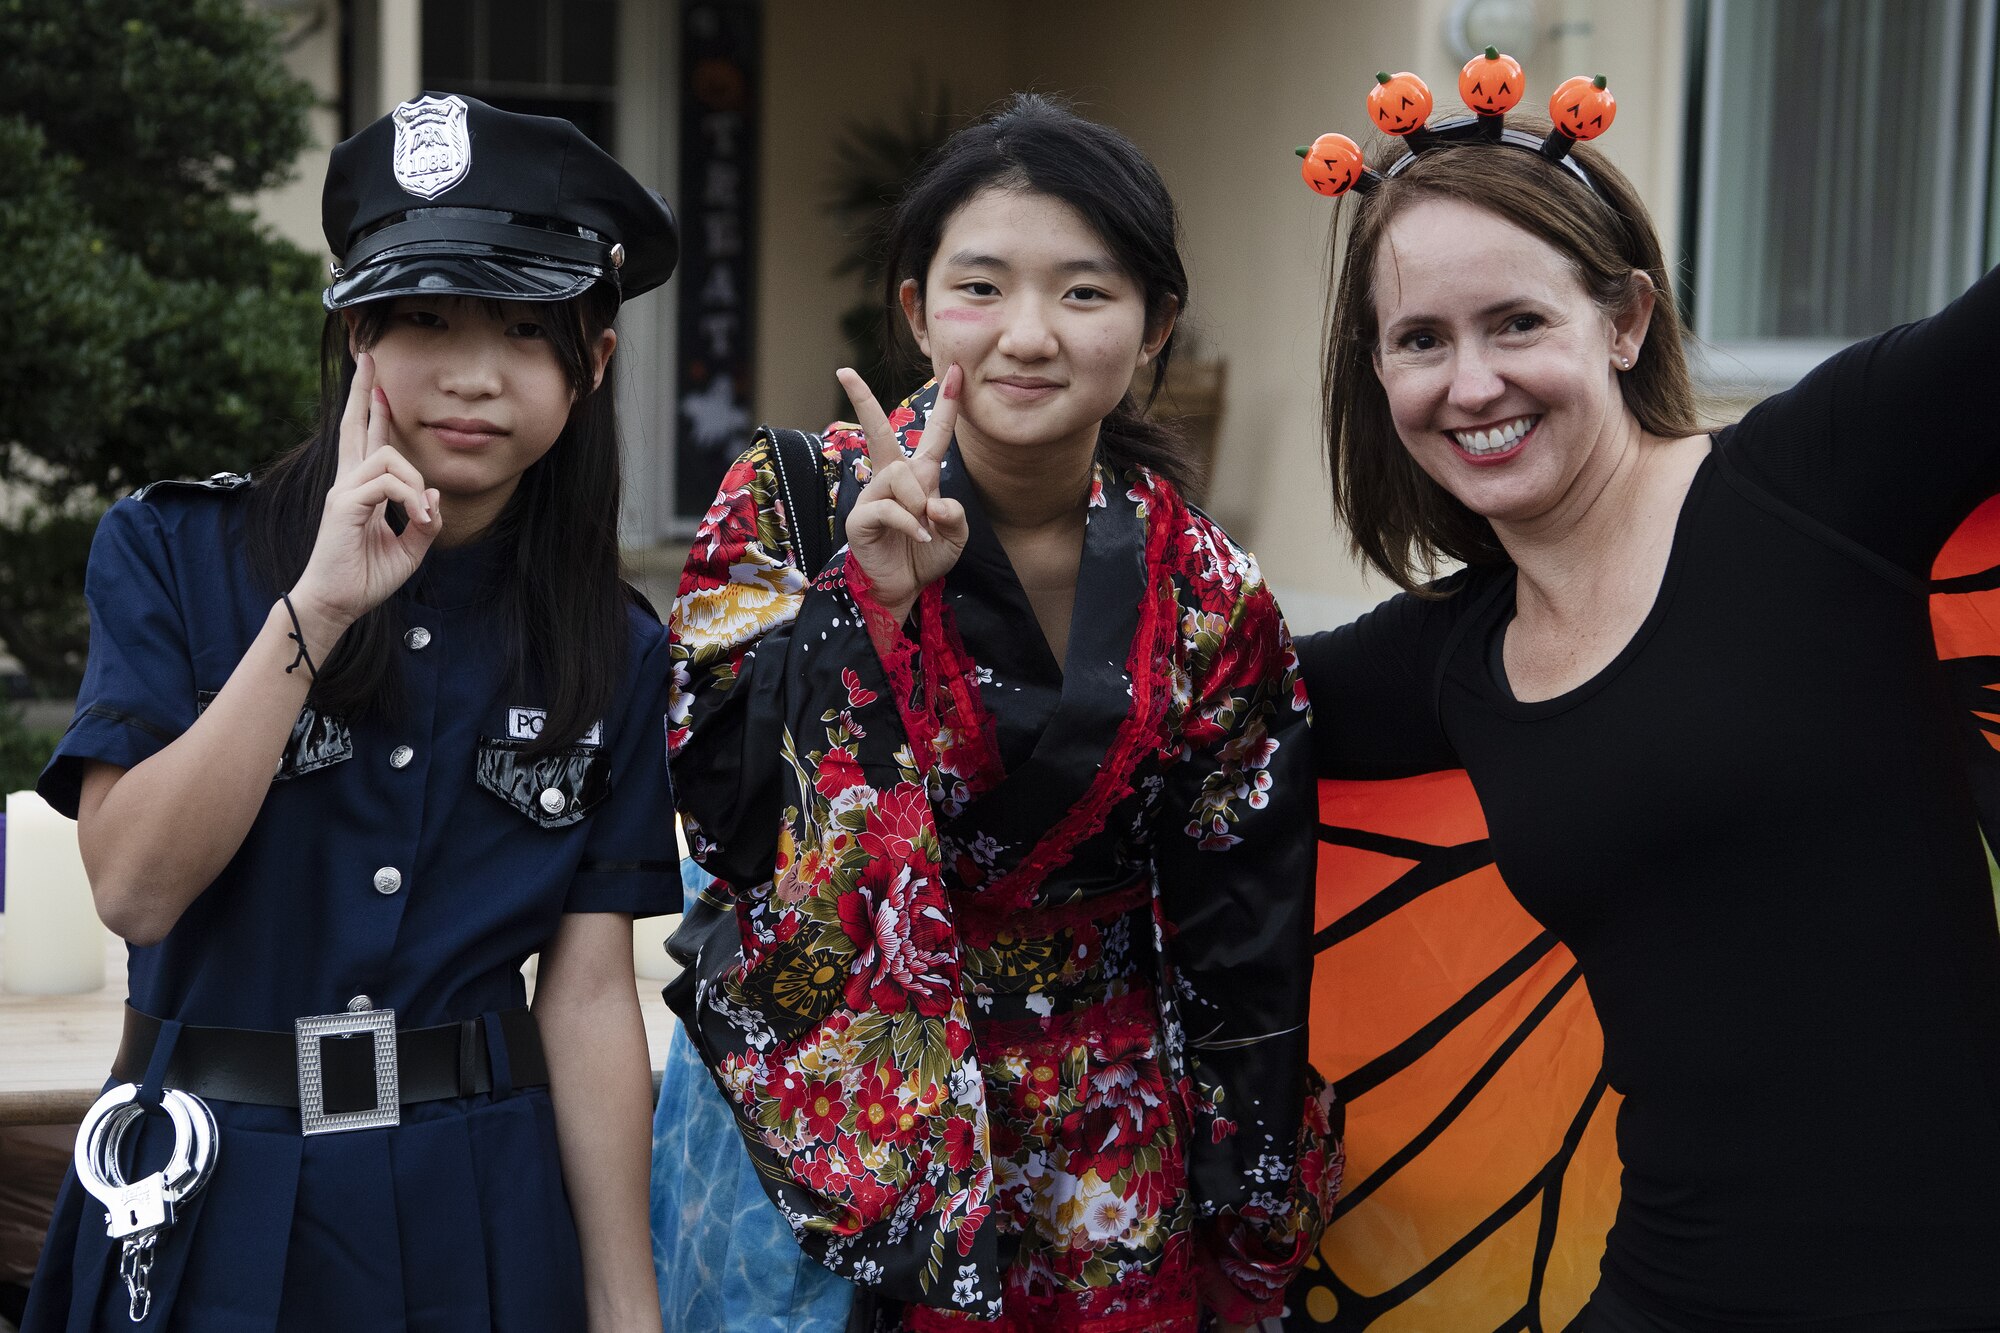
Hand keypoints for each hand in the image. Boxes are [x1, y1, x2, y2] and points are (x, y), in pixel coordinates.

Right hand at [288, 351, 443, 646]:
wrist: (339, 602)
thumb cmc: (367, 577)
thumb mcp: (410, 547)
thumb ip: (424, 518)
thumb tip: (433, 492)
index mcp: (361, 488)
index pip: (366, 439)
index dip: (372, 409)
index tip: (378, 381)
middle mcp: (348, 482)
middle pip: (353, 424)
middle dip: (364, 389)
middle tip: (369, 356)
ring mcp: (343, 489)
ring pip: (388, 456)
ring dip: (415, 484)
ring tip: (420, 518)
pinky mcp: (344, 503)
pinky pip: (388, 483)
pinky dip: (410, 500)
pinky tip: (416, 522)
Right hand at [838, 365, 969, 621]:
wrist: (904, 588)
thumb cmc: (927, 555)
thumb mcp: (955, 535)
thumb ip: (954, 514)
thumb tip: (934, 503)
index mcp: (920, 476)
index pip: (934, 435)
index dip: (946, 405)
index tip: (954, 372)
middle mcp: (893, 479)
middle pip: (879, 432)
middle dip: (863, 400)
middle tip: (844, 373)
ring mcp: (873, 496)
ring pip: (898, 474)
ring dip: (918, 502)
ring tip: (924, 527)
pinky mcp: (860, 517)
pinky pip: (889, 508)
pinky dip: (910, 523)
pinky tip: (920, 537)